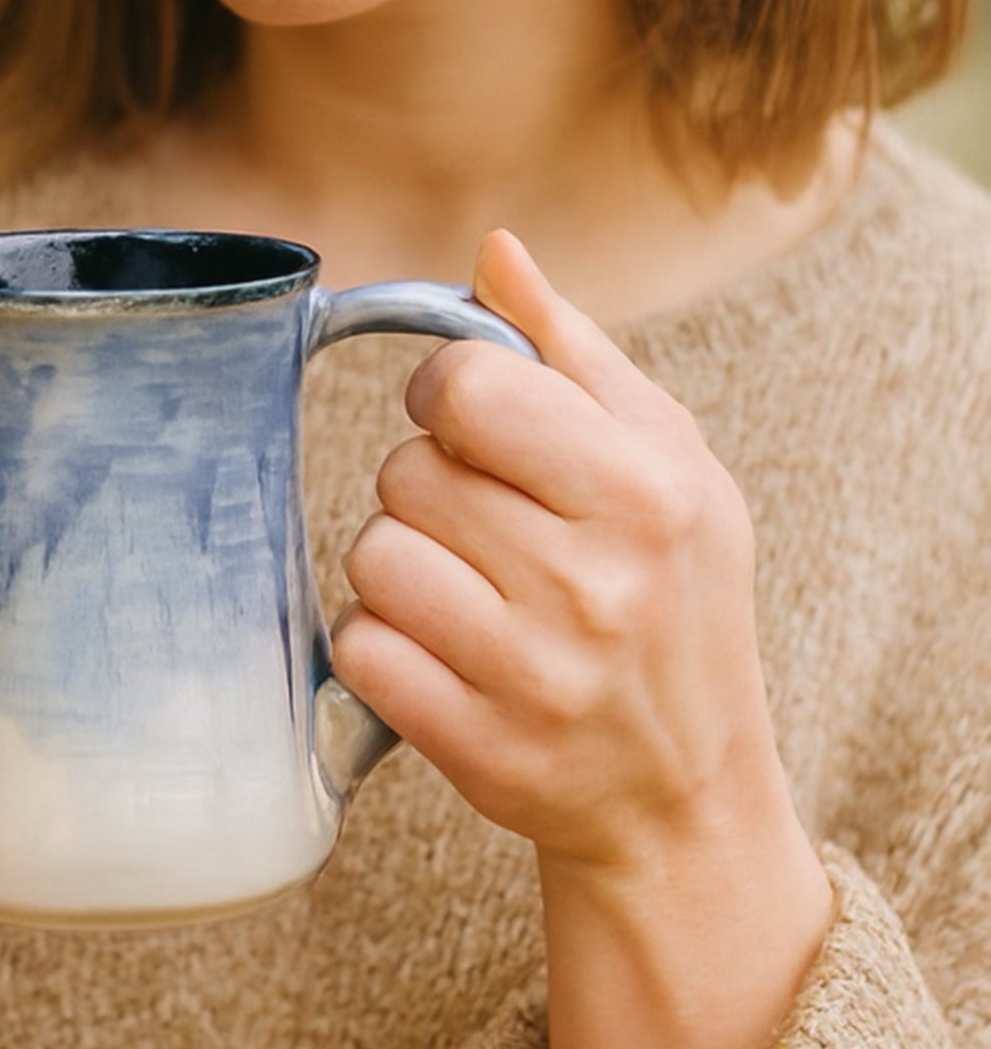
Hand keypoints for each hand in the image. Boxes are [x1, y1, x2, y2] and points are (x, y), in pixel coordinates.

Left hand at [333, 228, 783, 875]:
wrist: (688, 796)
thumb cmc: (676, 599)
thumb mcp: (669, 462)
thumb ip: (573, 352)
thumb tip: (493, 252)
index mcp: (646, 492)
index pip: (468, 387)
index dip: (448, 397)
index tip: (473, 428)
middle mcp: (597, 584)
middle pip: (408, 473)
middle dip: (429, 488)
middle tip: (487, 530)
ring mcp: (537, 676)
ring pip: (373, 558)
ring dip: (400, 567)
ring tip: (466, 592)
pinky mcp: (480, 748)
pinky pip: (360, 649)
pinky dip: (383, 646)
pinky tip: (444, 655)